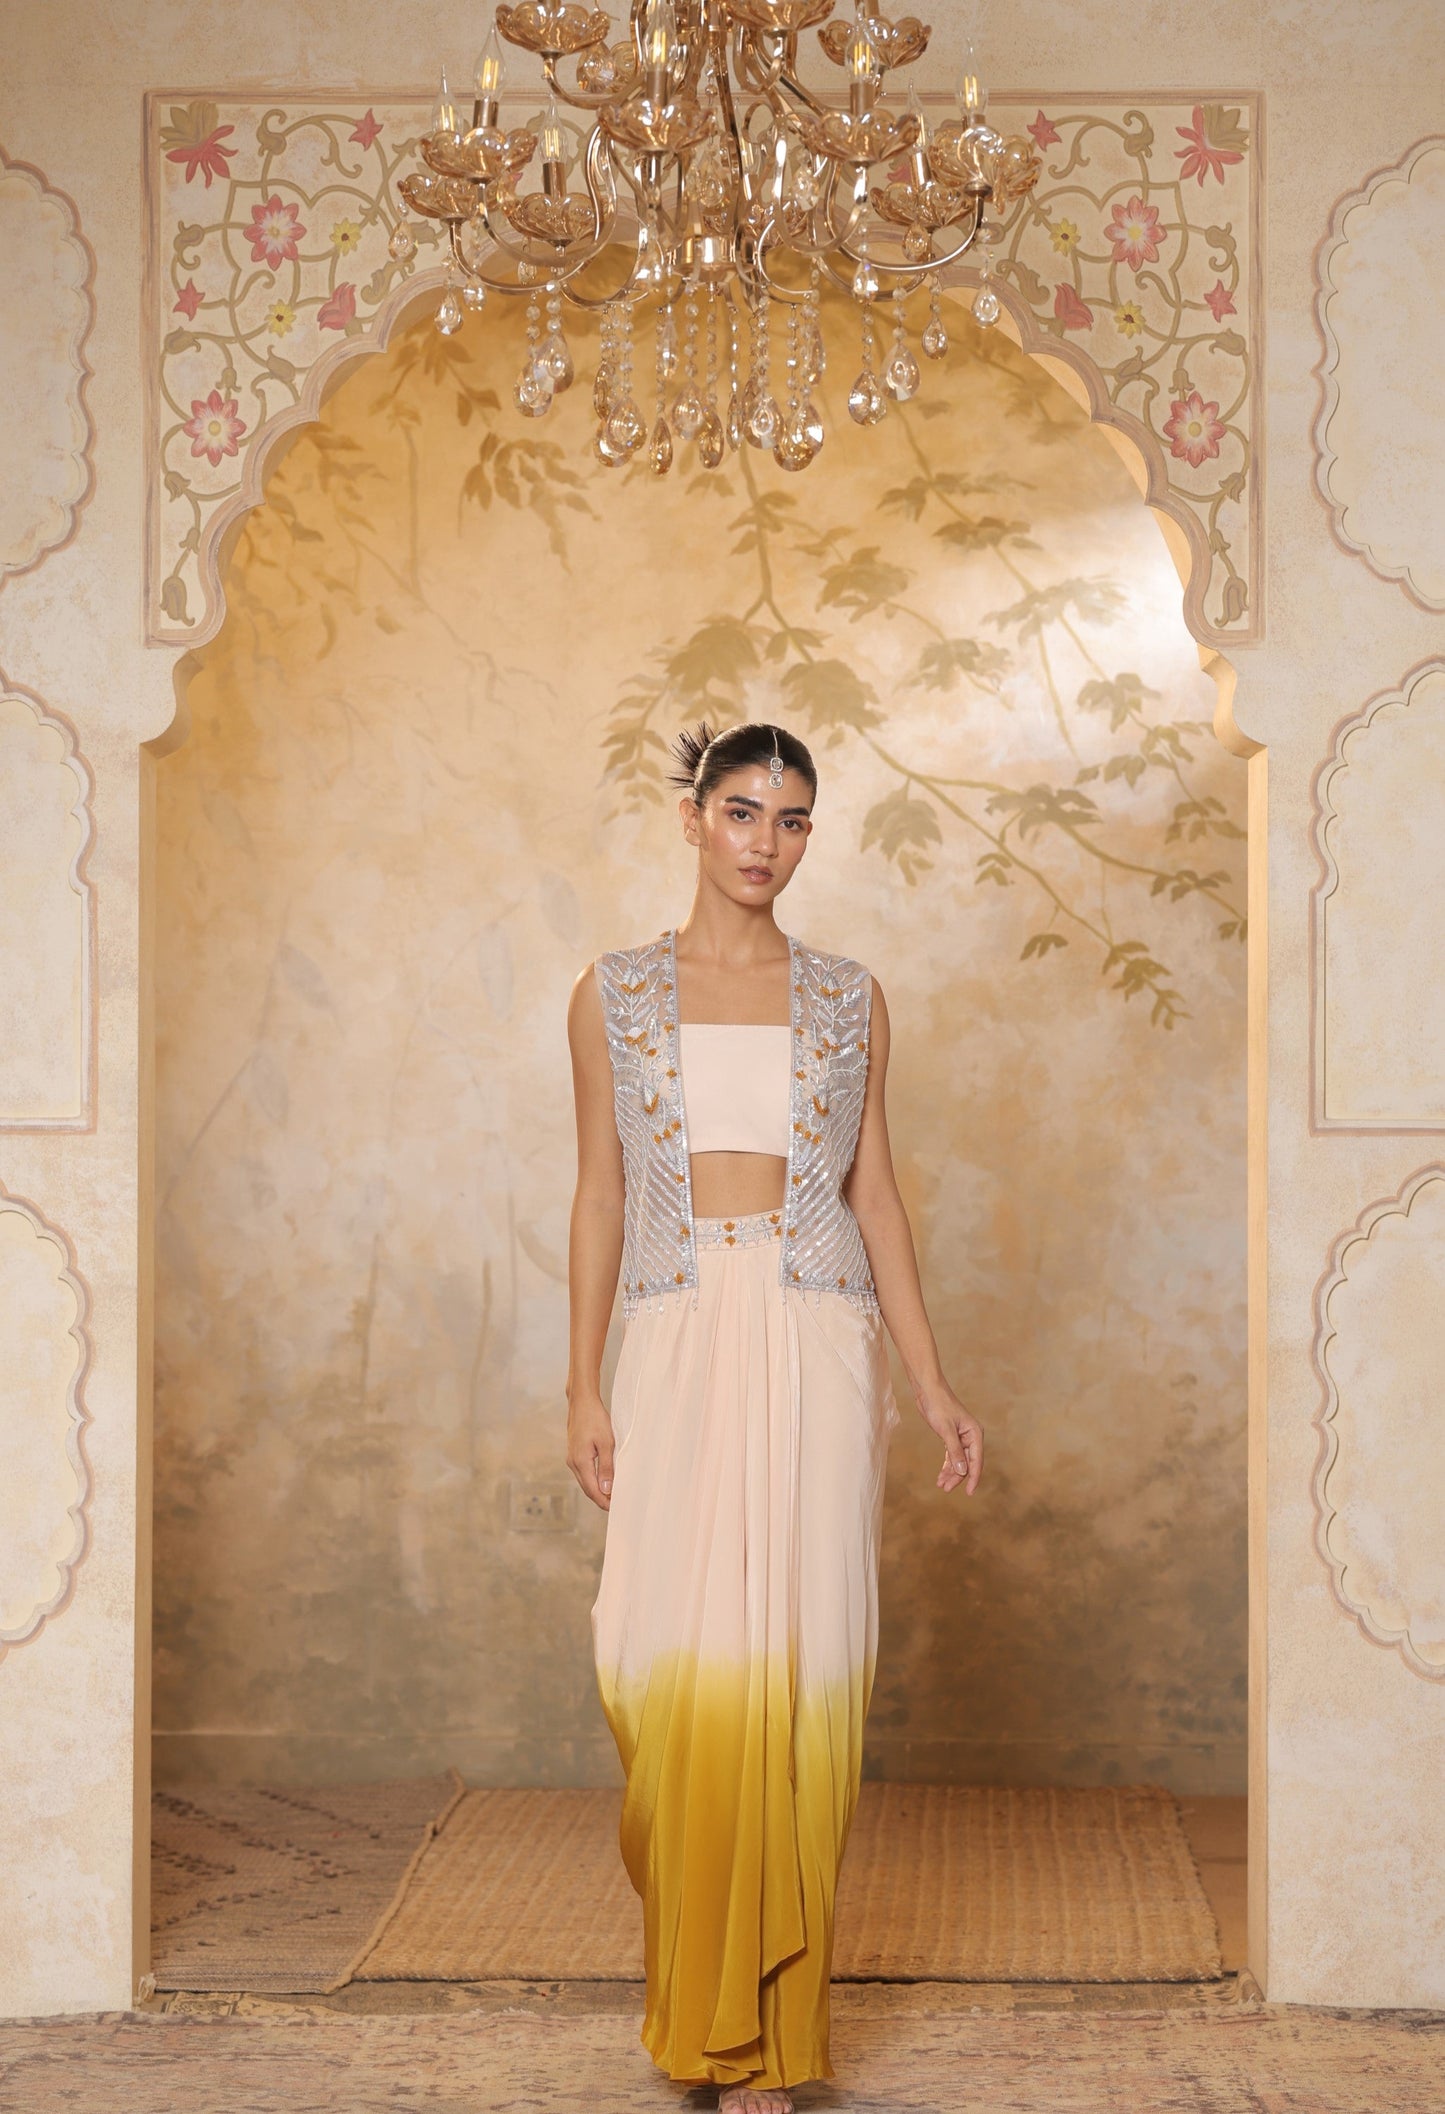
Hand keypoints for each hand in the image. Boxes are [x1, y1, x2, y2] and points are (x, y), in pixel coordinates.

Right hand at [566, 1393, 615, 1511]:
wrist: (581, 1402)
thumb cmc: (595, 1418)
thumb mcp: (606, 1442)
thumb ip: (606, 1467)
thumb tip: (606, 1489)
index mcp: (580, 1462)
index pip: (592, 1490)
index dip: (603, 1501)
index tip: (615, 1508)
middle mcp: (573, 1463)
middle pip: (587, 1488)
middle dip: (601, 1498)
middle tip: (616, 1505)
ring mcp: (572, 1458)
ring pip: (585, 1481)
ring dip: (597, 1490)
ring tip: (612, 1494)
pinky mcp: (574, 1453)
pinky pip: (584, 1472)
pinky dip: (593, 1480)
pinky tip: (603, 1479)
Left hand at [917, 1384, 982, 1496]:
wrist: (928, 1390)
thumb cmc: (939, 1406)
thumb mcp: (946, 1431)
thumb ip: (955, 1451)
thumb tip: (963, 1471)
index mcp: (975, 1433)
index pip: (976, 1460)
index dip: (973, 1477)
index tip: (969, 1492)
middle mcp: (971, 1437)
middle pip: (967, 1463)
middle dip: (958, 1477)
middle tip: (946, 1489)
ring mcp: (961, 1437)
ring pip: (959, 1461)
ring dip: (951, 1473)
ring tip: (941, 1485)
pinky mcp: (951, 1437)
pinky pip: (951, 1455)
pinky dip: (946, 1465)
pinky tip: (941, 1476)